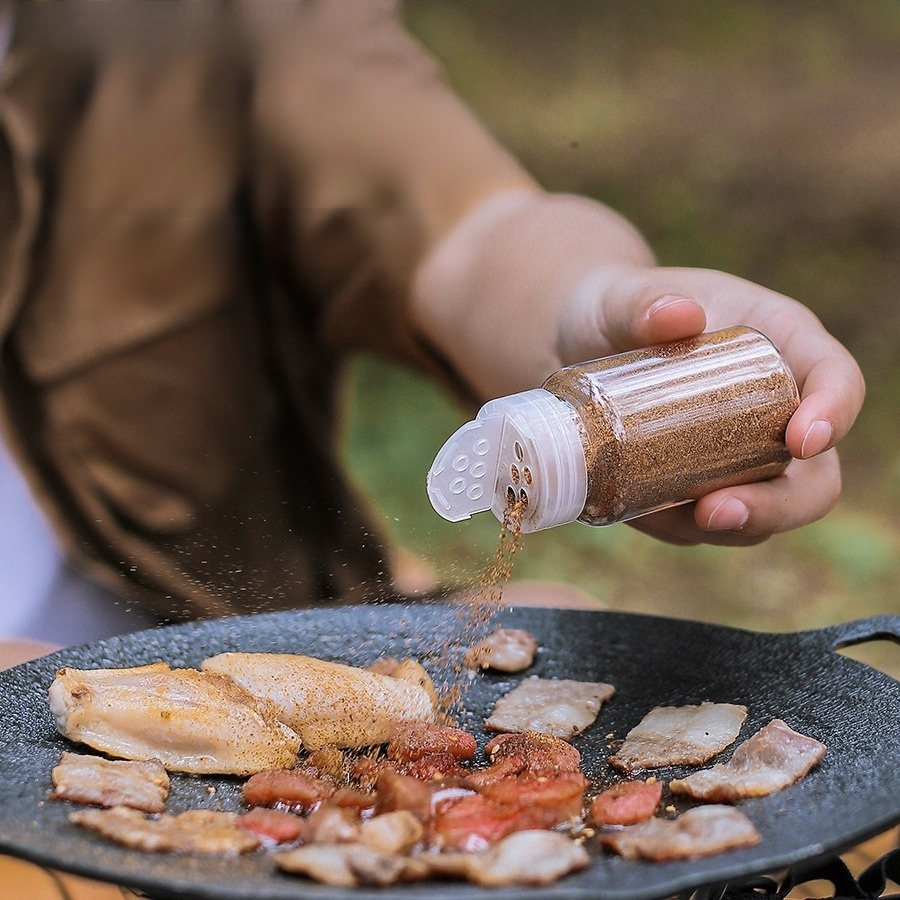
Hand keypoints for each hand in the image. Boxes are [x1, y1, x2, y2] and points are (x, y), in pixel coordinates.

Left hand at [558, 265, 865, 545]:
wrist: (577, 345)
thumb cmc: (615, 309)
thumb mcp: (620, 298)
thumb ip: (642, 303)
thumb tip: (679, 316)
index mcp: (782, 343)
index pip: (837, 380)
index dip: (835, 413)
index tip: (802, 441)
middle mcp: (774, 410)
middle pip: (813, 477)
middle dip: (777, 506)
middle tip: (717, 509)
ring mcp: (739, 457)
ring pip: (762, 512)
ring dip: (726, 528)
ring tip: (672, 517)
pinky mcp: (698, 488)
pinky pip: (701, 525)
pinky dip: (675, 528)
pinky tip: (638, 515)